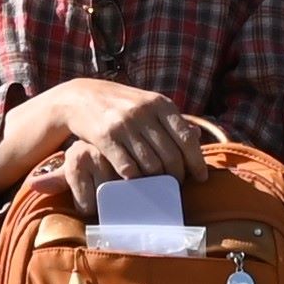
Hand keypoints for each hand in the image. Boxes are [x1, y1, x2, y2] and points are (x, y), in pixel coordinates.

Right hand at [46, 78, 198, 209]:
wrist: (81, 96)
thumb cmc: (122, 104)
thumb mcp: (148, 103)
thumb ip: (171, 119)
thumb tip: (198, 136)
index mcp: (160, 103)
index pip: (186, 138)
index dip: (196, 161)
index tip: (201, 177)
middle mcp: (144, 112)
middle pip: (170, 156)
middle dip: (177, 176)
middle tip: (177, 185)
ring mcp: (125, 125)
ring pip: (151, 166)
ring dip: (157, 181)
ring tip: (159, 186)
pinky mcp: (106, 138)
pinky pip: (128, 168)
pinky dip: (135, 180)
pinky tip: (137, 182)